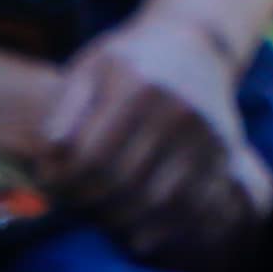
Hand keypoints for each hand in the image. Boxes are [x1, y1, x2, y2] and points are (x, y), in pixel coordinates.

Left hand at [44, 15, 272, 271]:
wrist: (195, 45)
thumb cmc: (129, 61)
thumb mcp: (89, 68)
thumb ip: (63, 110)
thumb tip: (49, 157)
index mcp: (136, 84)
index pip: (89, 157)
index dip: (62, 179)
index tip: (48, 183)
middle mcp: (176, 108)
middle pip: (120, 182)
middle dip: (86, 200)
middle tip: (70, 202)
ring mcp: (205, 133)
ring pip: (153, 201)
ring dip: (118, 217)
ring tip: (97, 210)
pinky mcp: (224, 154)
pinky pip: (188, 206)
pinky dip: (159, 225)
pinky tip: (134, 225)